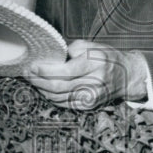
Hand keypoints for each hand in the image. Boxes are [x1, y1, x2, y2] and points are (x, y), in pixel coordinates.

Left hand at [24, 40, 148, 109]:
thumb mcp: (92, 46)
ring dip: (42, 89)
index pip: (64, 71)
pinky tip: (44, 89)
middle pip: (58, 86)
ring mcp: (91, 97)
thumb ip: (71, 49)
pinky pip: (64, 103)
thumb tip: (50, 55)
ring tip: (32, 80)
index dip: (45, 70)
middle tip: (26, 73)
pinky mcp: (88, 106)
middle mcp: (93, 82)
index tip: (32, 65)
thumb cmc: (107, 57)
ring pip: (58, 97)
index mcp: (94, 64)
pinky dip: (51, 97)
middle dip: (38, 80)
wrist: (126, 75)